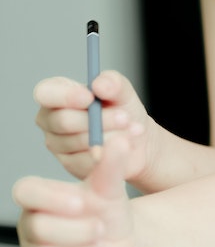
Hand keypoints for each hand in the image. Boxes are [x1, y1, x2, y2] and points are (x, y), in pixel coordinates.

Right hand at [13, 136, 136, 246]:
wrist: (124, 242)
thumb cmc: (110, 211)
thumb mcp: (112, 187)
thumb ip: (112, 164)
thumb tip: (120, 141)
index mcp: (40, 196)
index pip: (25, 191)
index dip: (51, 197)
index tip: (82, 201)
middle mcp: (31, 224)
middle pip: (38, 228)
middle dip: (77, 229)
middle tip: (101, 226)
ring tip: (99, 243)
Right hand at [34, 71, 150, 181]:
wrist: (137, 138)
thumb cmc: (123, 108)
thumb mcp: (123, 90)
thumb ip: (112, 82)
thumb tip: (98, 85)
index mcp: (57, 93)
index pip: (45, 93)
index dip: (66, 96)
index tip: (90, 98)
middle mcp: (50, 119)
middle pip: (63, 121)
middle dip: (98, 119)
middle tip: (124, 117)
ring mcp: (57, 144)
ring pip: (78, 142)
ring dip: (109, 135)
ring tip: (131, 129)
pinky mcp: (70, 164)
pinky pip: (87, 161)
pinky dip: (109, 153)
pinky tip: (124, 145)